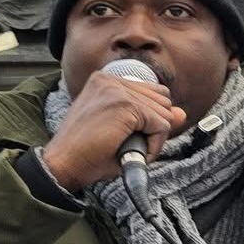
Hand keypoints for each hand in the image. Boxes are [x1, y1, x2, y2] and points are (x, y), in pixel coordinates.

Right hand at [42, 72, 185, 193]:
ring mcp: (117, 90)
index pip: (153, 92)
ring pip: (164, 113)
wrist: (62, 165)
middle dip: (155, 126)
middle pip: (163, 99)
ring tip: (130, 148)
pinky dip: (155, 144)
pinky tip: (136, 152)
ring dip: (154, 137)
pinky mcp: (125, 105)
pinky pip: (162, 125)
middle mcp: (110, 79)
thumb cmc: (88, 152)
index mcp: (106, 81)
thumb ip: (154, 119)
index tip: (132, 133)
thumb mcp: (125, 131)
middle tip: (130, 143)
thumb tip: (181, 113)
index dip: (151, 118)